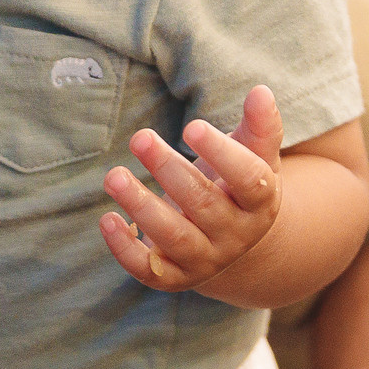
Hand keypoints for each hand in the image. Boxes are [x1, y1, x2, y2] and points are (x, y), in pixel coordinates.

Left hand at [99, 86, 285, 291]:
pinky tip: (107, 219)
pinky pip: (149, 269)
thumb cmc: (237, 185)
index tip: (192, 126)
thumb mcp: (254, 157)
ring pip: (174, 238)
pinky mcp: (174, 277)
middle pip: (204, 205)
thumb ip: (259, 127)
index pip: (249, 180)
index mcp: (261, 203)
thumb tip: (261, 92)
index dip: (222, 154)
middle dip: (169, 170)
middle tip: (140, 138)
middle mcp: (235, 236)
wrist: (233, 242)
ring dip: (142, 207)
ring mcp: (205, 259)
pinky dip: (125, 249)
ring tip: (114, 176)